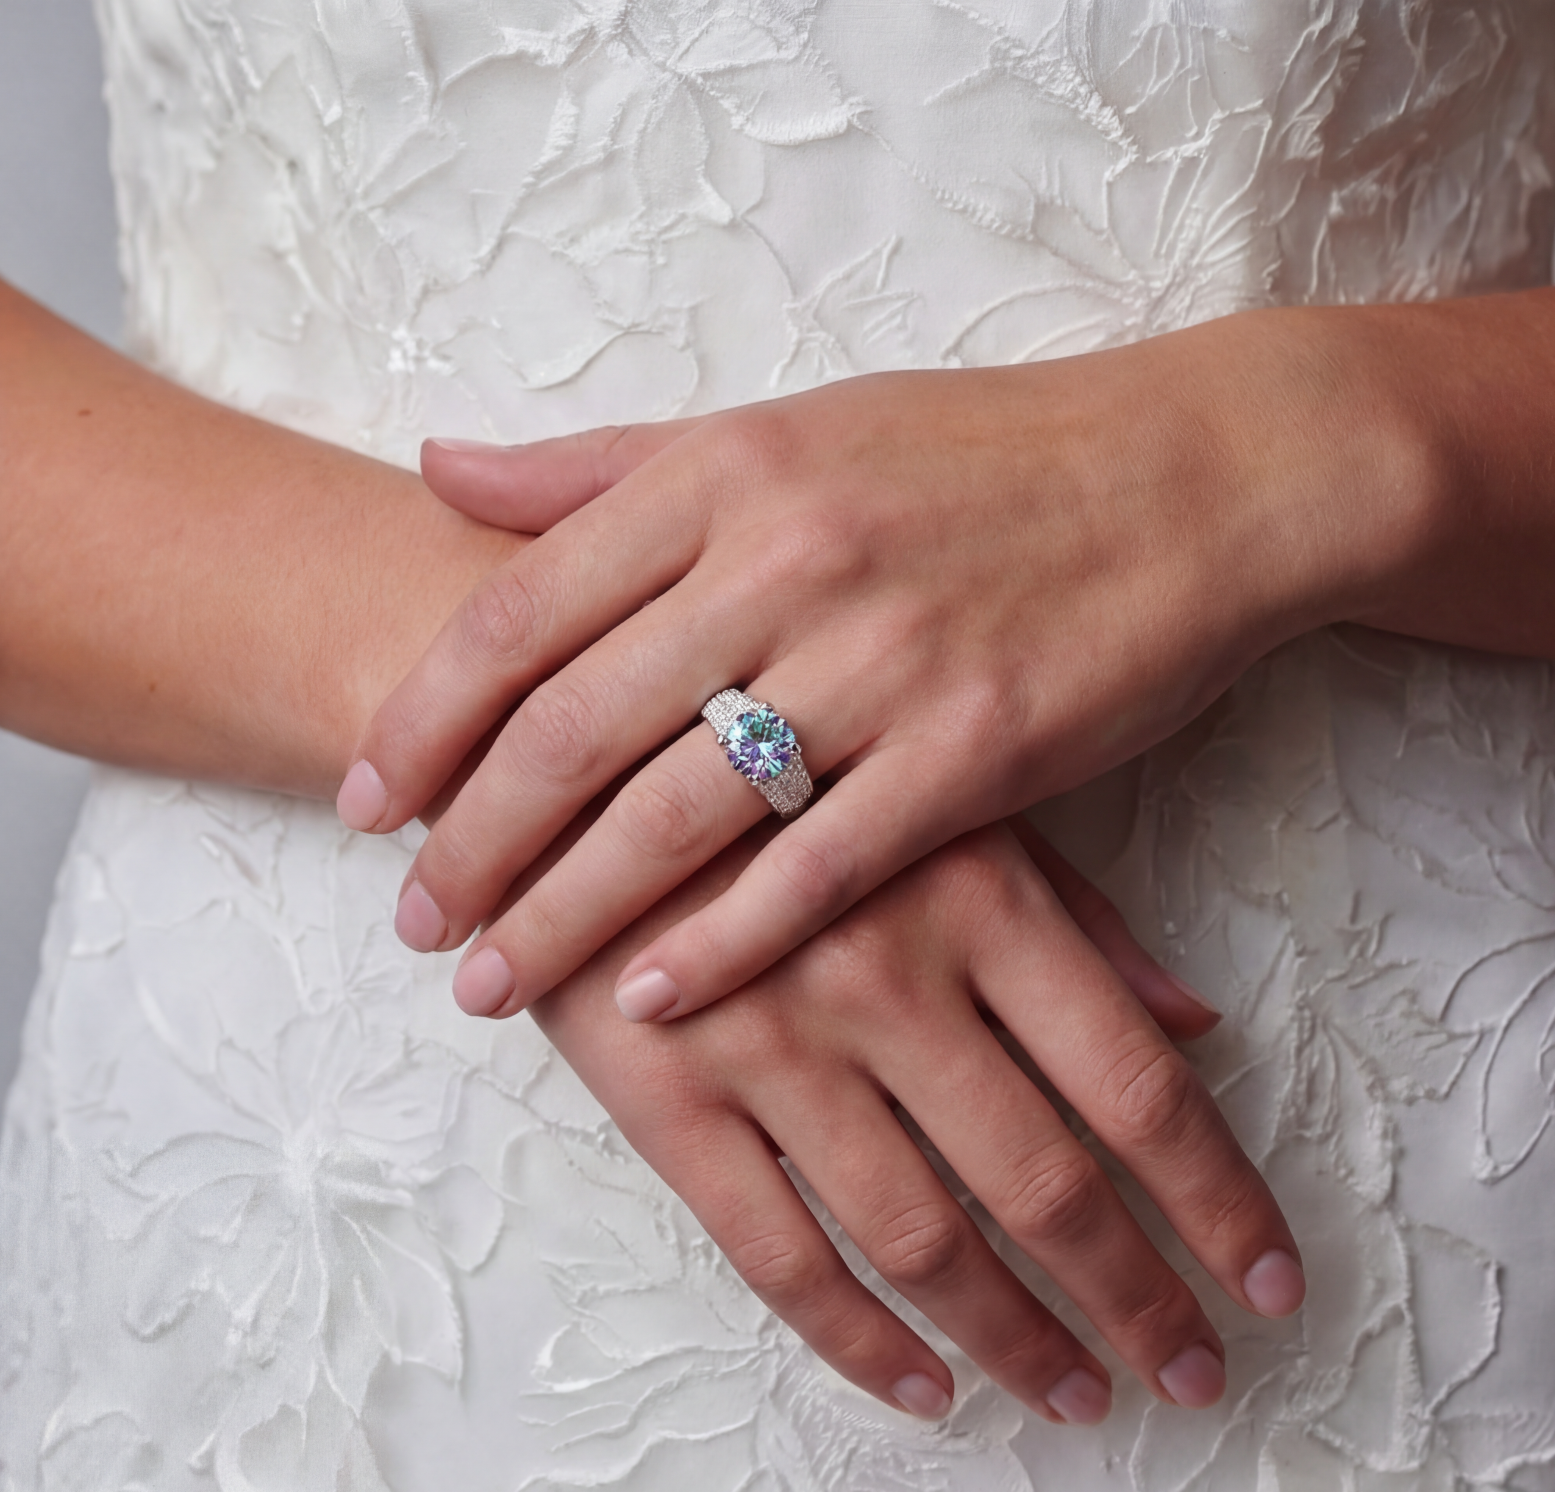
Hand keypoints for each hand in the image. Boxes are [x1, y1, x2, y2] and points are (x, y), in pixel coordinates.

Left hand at [340, 307, 1425, 1019]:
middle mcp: (788, 561)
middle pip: (575, 727)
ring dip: (564, 911)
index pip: (523, 608)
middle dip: (472, 839)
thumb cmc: (977, 458)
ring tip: (486, 983)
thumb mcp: (787, 426)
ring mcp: (883, 660)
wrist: (1191, 477)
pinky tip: (645, 1002)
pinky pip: (816, 867)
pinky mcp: (975, 753)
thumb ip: (607, 460)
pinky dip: (720, 942)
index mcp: (728, 473)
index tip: (364, 799)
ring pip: (676, 812)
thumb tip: (440, 465)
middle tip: (410, 921)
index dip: (426, 716)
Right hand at [529, 813, 1304, 1423]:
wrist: (571, 741)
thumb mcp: (940, 795)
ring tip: (1079, 1394)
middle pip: (1045, 1182)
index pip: (1133, 1085)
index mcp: (975, 895)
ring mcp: (772, 1043)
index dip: (1217, 1200)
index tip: (1268, 1283)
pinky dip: (858, 1342)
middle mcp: (887, 979)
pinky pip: (776, 1253)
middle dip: (1137, 1298)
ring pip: (921, 1237)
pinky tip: (924, 1388)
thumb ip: (1074, 911)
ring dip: (1016, 1337)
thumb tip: (1197, 1019)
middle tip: (1193, 1376)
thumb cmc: (778, 761)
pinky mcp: (667, 1096)